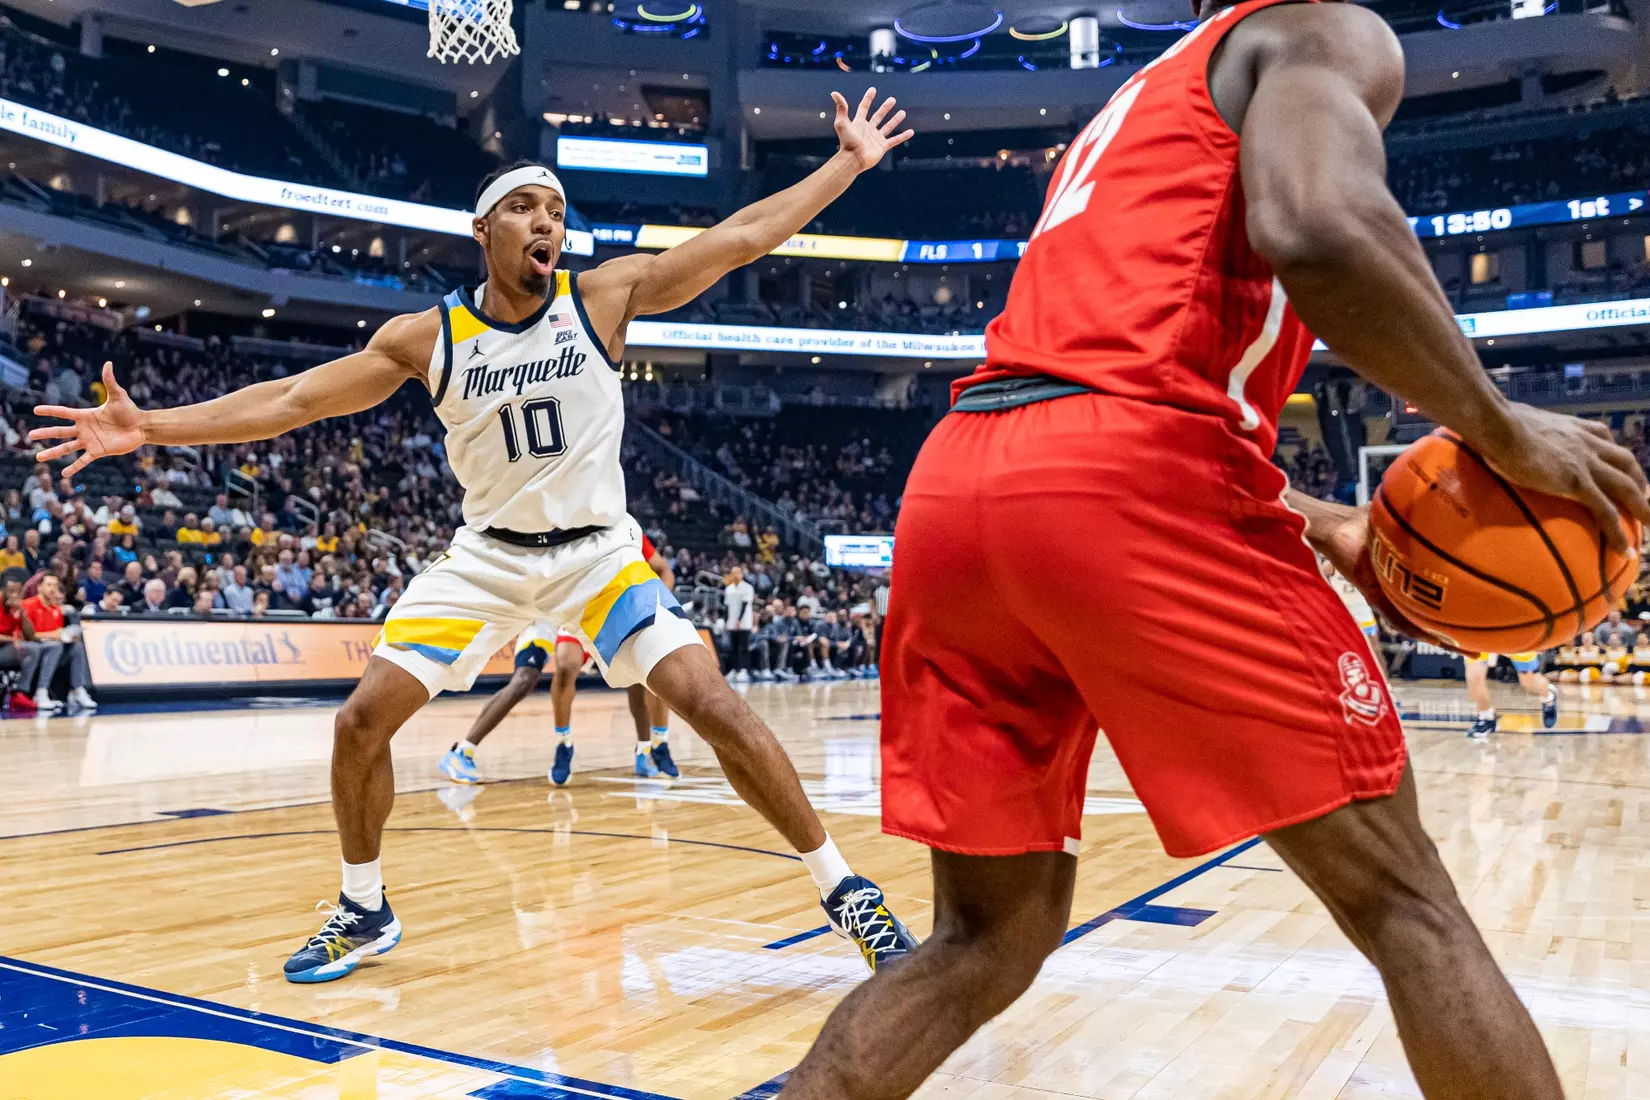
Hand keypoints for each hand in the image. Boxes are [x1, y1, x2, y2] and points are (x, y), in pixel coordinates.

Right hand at [30, 363, 146, 476]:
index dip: (50, 411)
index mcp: (85, 415)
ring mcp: (90, 441)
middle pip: (59, 431)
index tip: (35, 410)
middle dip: (45, 433)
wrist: (141, 427)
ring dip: (53, 453)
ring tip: (38, 457)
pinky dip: (74, 467)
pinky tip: (63, 474)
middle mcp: (84, 429)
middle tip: (30, 436)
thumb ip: (110, 381)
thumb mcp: (118, 395)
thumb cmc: (129, 410)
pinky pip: (83, 460)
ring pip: (67, 448)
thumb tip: (108, 364)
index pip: (63, 412)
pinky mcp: (98, 451)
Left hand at [831, 88, 913, 172]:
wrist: (853, 159)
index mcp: (859, 123)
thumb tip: (834, 93)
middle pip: (878, 116)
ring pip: (888, 127)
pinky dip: (903, 136)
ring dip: (895, 120)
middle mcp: (868, 130)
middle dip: (885, 108)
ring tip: (902, 112)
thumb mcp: (842, 123)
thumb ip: (841, 108)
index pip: (864, 108)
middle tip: (892, 99)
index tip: (873, 90)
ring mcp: (876, 138)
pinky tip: (911, 132)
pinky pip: (895, 140)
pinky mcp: (882, 147)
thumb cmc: (847, 142)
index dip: (868, 99)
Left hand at [1317, 503, 1468, 652]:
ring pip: (1418, 624)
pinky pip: (1397, 619)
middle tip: (1480, 649)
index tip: (1489, 614)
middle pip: (1431, 617)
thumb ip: (1427, 517)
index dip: (1461, 606)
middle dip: (1455, 634)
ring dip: (1441, 638)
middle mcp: (1400, 590)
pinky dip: (1417, 629)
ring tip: (1466, 651)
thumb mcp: (1405, 520)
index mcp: (1409, 575)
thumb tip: (1457, 504)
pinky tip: (1437, 639)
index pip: (1439, 594)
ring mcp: (1388, 596)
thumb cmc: (1364, 521)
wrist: (1333, 527)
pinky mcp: (1374, 598)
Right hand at [1476, 406, 1649, 553]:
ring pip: (1626, 487)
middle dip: (1639, 481)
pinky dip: (1618, 532)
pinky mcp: (1577, 483)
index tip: (1618, 465)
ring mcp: (1586, 463)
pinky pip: (1606, 511)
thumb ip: (1516, 429)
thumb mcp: (1515, 421)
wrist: (1500, 427)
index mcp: (1572, 427)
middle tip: (1645, 498)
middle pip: (1625, 462)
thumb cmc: (1497, 422)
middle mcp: (1587, 443)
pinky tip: (1625, 550)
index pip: (1603, 437)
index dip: (1613, 454)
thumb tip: (1495, 433)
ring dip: (1642, 506)